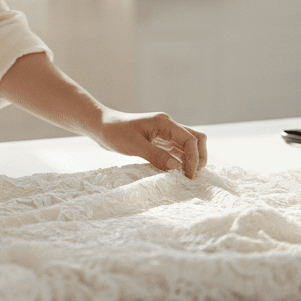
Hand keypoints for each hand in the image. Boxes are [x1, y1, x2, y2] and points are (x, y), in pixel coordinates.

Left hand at [91, 110, 207, 178]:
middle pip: (195, 139)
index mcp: (164, 123)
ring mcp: (164, 134)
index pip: (190, 139)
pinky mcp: (159, 142)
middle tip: (192, 176)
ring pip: (187, 146)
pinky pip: (176, 151)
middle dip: (199, 157)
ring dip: (190, 160)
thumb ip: (156, 156)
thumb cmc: (115, 132)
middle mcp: (168, 127)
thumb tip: (177, 167)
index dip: (194, 158)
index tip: (189, 175)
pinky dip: (180, 161)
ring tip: (186, 177)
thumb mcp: (134, 145)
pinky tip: (176, 173)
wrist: (101, 126)